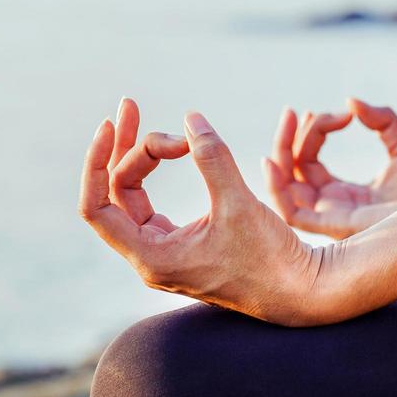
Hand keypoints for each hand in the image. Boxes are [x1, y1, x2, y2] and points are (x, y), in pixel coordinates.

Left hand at [78, 97, 327, 325]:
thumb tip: (191, 119)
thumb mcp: (238, 203)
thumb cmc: (270, 259)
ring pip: (134, 195)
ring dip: (143, 156)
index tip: (111, 125)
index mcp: (152, 256)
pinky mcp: (184, 244)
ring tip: (166, 125)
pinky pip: (155, 202)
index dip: (96, 163)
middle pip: (116, 192)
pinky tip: (178, 149)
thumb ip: (213, 159)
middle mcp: (151, 256)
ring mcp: (166, 250)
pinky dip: (159, 172)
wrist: (300, 291)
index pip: (96, 208)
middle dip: (127, 147)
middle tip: (132, 105)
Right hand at [262, 97, 396, 239]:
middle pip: (293, 175)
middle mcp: (334, 208)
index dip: (315, 133)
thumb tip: (351, 102)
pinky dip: (275, 188)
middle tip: (293, 111)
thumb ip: (382, 120)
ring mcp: (332, 219)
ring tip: (287, 121)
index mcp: (347, 194)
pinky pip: (291, 213)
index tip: (342, 115)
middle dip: (287, 140)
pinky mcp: (336, 226)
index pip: (311, 163)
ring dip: (279, 155)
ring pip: (285, 191)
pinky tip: (273, 160)